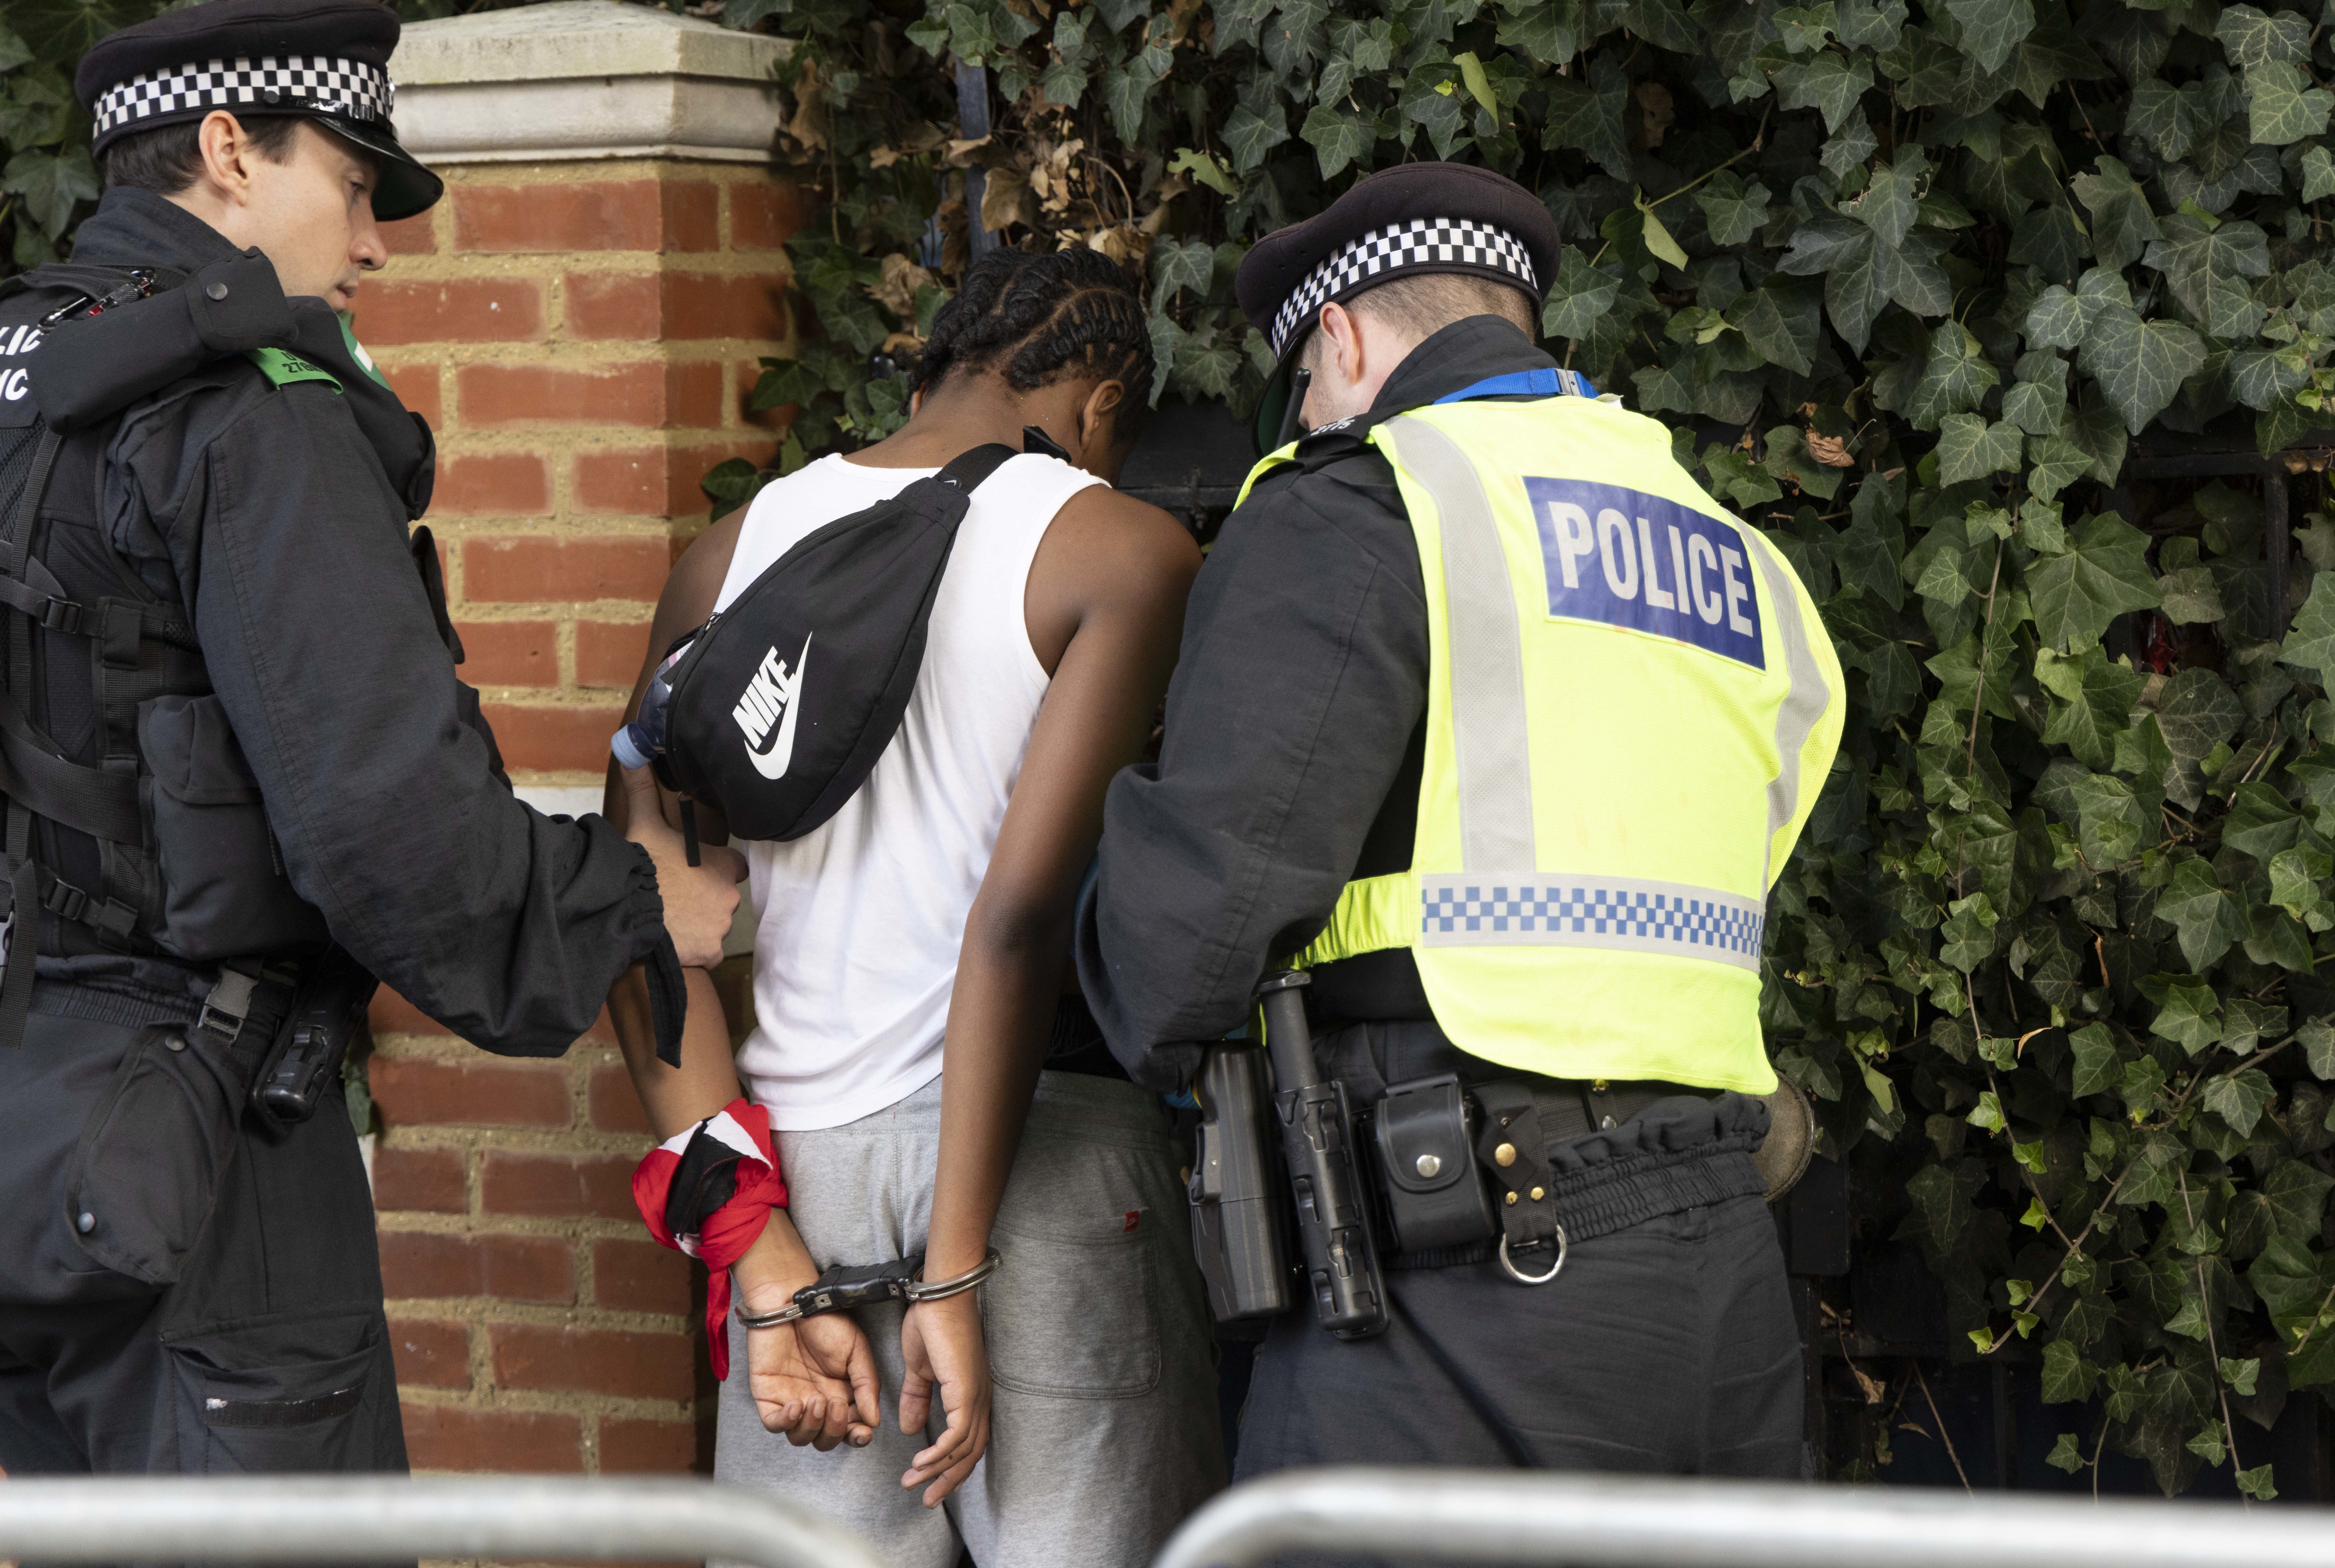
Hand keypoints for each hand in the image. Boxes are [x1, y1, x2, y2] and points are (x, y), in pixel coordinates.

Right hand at [620, 764, 744, 967]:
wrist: (625, 911)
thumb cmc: (639, 866)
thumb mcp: (643, 823)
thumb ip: (645, 790)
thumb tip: (633, 751)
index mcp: (724, 865)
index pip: (734, 867)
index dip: (715, 868)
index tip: (694, 869)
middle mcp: (730, 896)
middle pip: (722, 896)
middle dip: (705, 897)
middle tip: (676, 894)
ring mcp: (722, 926)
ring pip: (714, 924)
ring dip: (698, 922)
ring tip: (670, 916)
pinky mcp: (711, 952)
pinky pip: (707, 950)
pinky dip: (694, 948)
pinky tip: (674, 938)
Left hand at [744, 1315, 879, 1450]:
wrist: (792, 1302)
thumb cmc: (826, 1322)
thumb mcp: (857, 1350)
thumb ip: (867, 1385)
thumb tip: (874, 1420)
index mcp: (841, 1394)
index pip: (849, 1428)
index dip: (856, 1436)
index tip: (863, 1432)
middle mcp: (816, 1402)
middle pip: (825, 1439)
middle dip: (835, 1431)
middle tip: (837, 1406)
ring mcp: (791, 1401)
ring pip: (800, 1437)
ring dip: (812, 1427)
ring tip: (817, 1400)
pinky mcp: (768, 1396)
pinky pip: (774, 1425)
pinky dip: (786, 1422)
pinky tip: (796, 1405)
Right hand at [897, 1293, 991, 1507]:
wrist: (937, 1295)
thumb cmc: (931, 1324)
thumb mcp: (919, 1369)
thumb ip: (917, 1398)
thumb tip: (911, 1429)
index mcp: (970, 1394)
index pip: (968, 1442)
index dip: (950, 1467)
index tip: (929, 1484)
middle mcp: (979, 1399)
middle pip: (970, 1453)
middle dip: (947, 1480)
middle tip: (926, 1499)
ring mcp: (975, 1395)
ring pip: (963, 1449)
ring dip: (937, 1471)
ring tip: (913, 1483)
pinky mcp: (966, 1391)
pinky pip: (957, 1435)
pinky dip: (939, 1453)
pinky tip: (920, 1463)